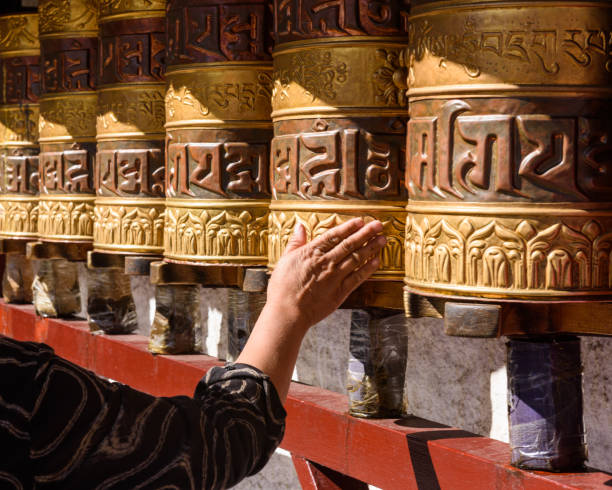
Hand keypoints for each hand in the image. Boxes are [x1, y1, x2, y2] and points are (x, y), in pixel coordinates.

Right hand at [265, 217, 385, 332]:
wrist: (287, 312)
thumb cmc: (283, 288)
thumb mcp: (284, 260)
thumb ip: (295, 242)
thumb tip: (300, 226)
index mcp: (312, 253)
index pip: (334, 235)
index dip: (349, 227)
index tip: (360, 221)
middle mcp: (327, 262)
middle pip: (350, 244)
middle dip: (366, 233)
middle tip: (378, 225)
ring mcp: (335, 277)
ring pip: (357, 258)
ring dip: (371, 248)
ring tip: (382, 239)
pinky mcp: (340, 292)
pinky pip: (358, 278)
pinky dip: (368, 269)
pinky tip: (376, 261)